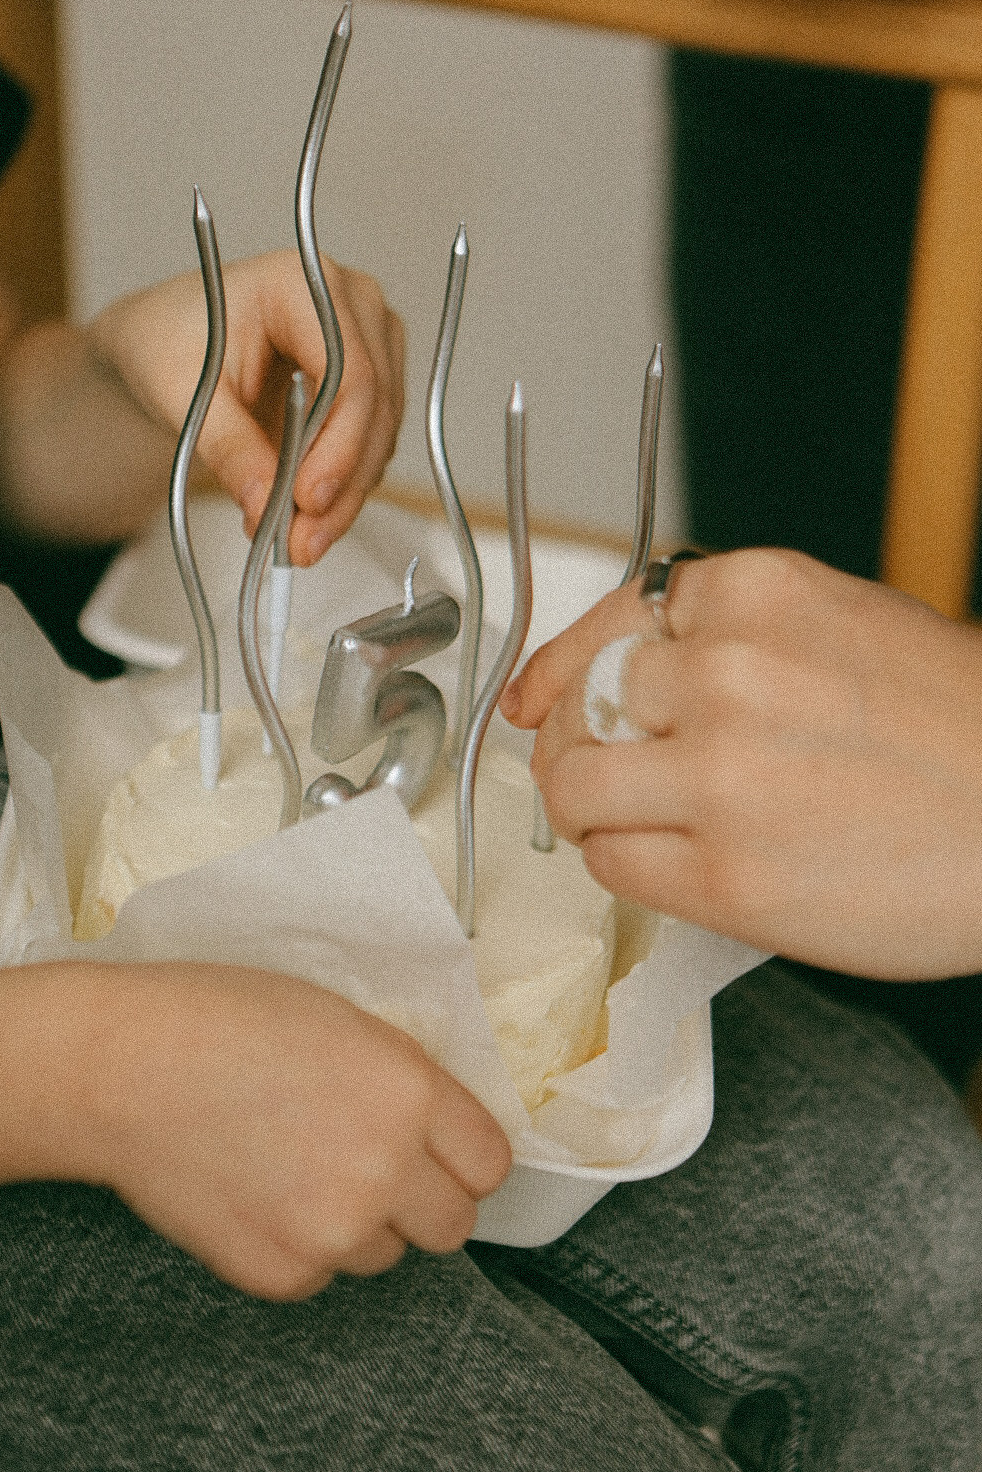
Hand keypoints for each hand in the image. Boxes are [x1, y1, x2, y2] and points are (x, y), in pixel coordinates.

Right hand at [80, 964, 509, 1299]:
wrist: (122, 1069)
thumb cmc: (223, 1021)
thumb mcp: (343, 1022)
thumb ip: (404, 1081)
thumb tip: (440, 1129)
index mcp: (410, 1093)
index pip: (490, 1165)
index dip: (462, 1158)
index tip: (439, 1153)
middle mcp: (386, 1169)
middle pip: (453, 1226)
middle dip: (422, 1201)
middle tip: (370, 1169)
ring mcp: (333, 1231)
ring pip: (384, 1254)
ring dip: (358, 1225)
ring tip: (293, 1169)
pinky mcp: (280, 1274)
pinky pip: (319, 1276)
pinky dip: (298, 1248)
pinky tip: (254, 1194)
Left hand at [89, 251, 404, 564]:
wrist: (170, 343)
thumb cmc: (170, 343)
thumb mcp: (181, 393)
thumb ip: (228, 447)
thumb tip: (265, 505)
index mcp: (300, 281)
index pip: (347, 371)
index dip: (337, 445)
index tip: (309, 501)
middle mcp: (350, 303)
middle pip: (373, 407)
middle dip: (340, 486)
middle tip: (302, 543)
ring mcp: (370, 339)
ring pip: (381, 433)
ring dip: (346, 496)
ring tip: (297, 542)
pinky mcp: (373, 378)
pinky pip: (374, 443)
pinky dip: (344, 486)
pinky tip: (308, 516)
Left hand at [501, 549, 981, 979]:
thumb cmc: (956, 730)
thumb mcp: (845, 627)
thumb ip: (731, 637)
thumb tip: (612, 672)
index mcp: (756, 596)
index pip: (606, 623)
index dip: (556, 669)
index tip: (532, 701)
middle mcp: (726, 674)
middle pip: (580, 709)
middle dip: (580, 744)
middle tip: (604, 772)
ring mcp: (720, 776)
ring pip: (576, 790)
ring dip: (592, 810)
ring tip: (639, 822)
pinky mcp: (727, 876)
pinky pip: (614, 864)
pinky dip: (626, 864)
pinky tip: (677, 861)